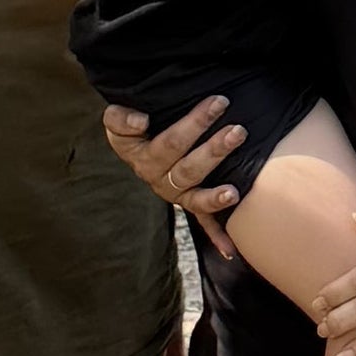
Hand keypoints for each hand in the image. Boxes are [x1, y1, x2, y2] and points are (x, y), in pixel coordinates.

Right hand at [106, 94, 244, 226]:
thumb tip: (141, 122)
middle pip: (188, 168)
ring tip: (235, 192)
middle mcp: (158, 178)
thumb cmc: (133, 124)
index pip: (169, 143)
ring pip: (196, 195)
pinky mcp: (189, 203)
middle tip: (239, 132)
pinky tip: (231, 250)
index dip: (194, 125)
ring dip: (216, 195)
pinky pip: (202, 222)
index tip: (217, 104)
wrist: (139, 137)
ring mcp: (175, 194)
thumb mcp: (116, 119)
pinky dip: (217, 236)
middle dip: (215, 150)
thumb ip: (120, 118)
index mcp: (142, 156)